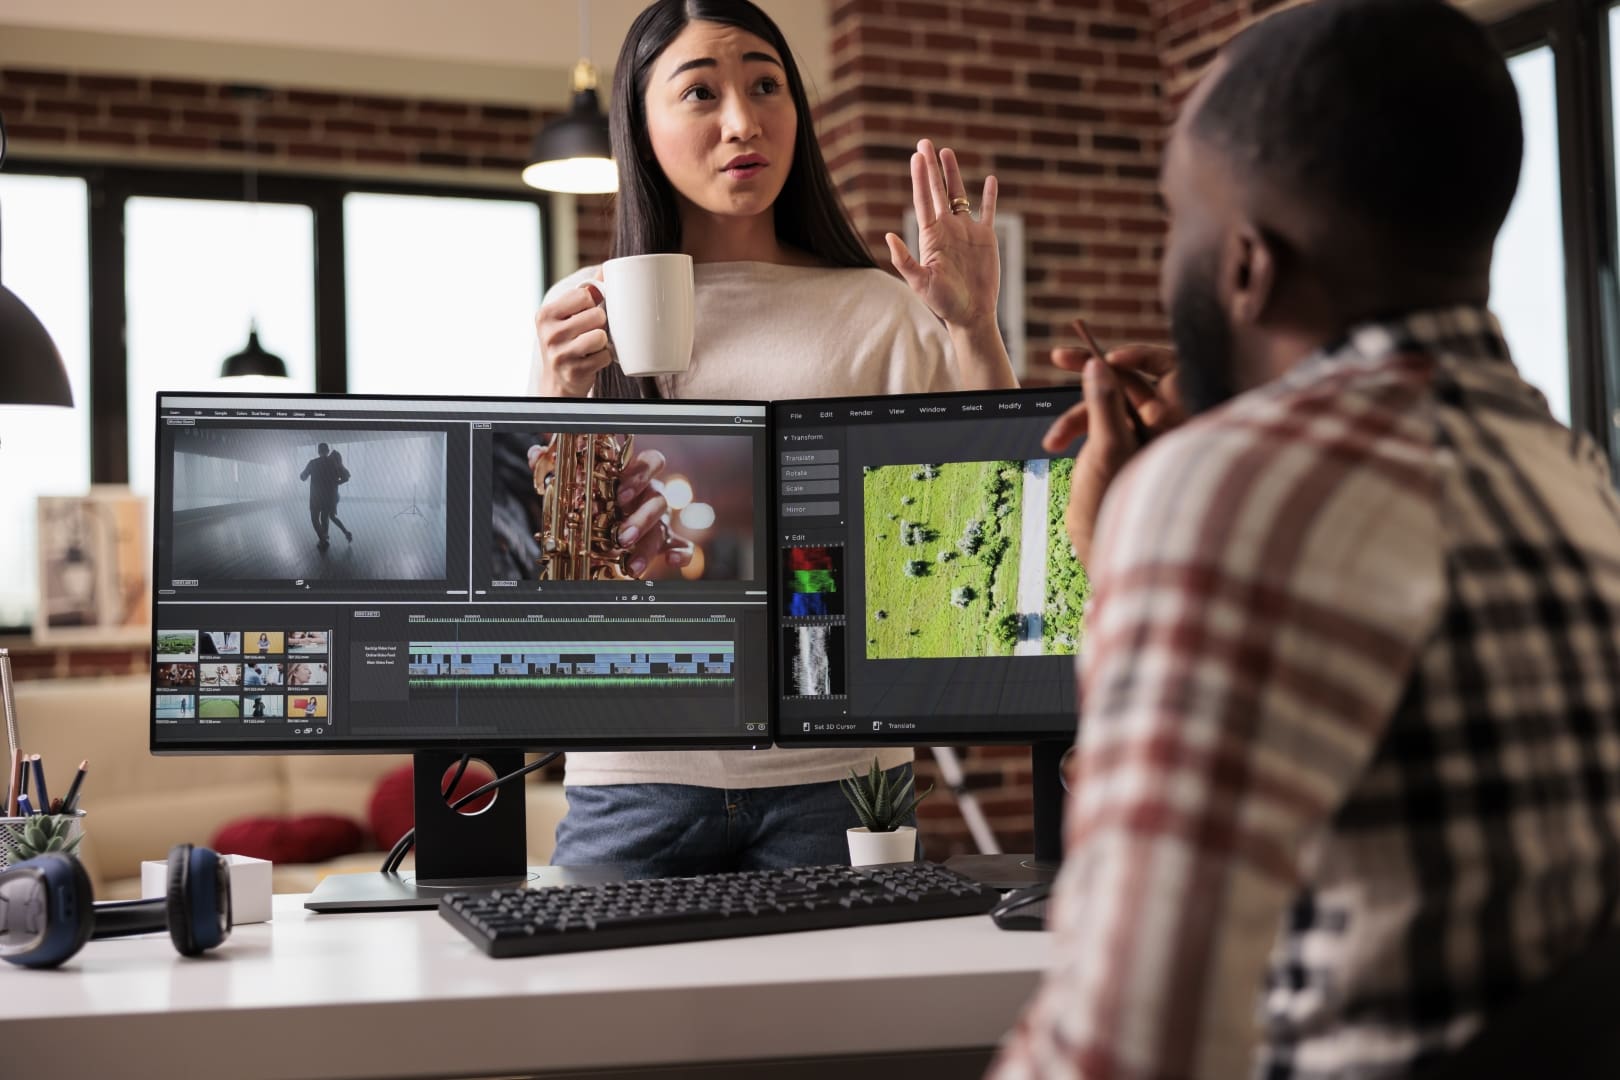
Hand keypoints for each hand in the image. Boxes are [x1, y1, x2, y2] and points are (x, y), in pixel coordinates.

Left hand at [525, 445, 693, 576]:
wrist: (606, 532)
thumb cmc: (596, 503)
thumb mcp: (575, 487)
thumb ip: (556, 468)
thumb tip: (535, 453)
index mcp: (632, 478)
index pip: (650, 463)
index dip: (639, 475)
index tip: (621, 493)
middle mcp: (649, 496)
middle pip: (658, 499)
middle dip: (641, 518)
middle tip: (622, 536)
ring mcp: (660, 520)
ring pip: (664, 526)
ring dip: (648, 545)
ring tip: (632, 565)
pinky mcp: (667, 542)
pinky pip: (683, 546)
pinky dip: (682, 553)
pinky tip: (673, 561)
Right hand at [534, 271, 610, 397]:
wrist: (557, 382)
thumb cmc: (566, 342)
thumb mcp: (567, 316)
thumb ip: (585, 292)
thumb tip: (606, 268)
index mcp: (545, 315)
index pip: (584, 295)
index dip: (592, 304)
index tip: (585, 313)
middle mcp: (549, 334)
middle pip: (596, 315)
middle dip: (599, 324)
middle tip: (589, 333)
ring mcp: (560, 354)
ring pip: (601, 336)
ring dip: (602, 342)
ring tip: (591, 346)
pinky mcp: (574, 371)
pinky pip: (604, 356)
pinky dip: (604, 358)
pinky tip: (592, 360)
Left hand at [886, 138, 999, 329]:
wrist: (971, 314)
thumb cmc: (943, 302)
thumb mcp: (920, 282)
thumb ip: (905, 260)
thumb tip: (889, 236)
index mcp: (931, 236)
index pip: (923, 200)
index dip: (919, 177)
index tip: (916, 157)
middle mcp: (947, 229)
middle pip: (937, 191)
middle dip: (931, 167)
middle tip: (924, 143)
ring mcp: (966, 231)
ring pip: (959, 196)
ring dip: (953, 175)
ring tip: (947, 153)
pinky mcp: (986, 238)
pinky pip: (988, 211)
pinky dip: (990, 196)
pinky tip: (990, 179)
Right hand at [1041, 342, 1183, 565]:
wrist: (1101, 544)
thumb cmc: (1112, 500)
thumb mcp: (1107, 447)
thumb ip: (1106, 404)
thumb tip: (1098, 364)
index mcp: (1168, 423)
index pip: (1148, 373)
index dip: (1118, 357)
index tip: (1088, 350)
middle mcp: (1157, 427)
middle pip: (1124, 384)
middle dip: (1089, 375)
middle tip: (1057, 353)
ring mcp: (1137, 438)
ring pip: (1104, 405)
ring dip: (1073, 416)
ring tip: (1052, 441)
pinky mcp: (1117, 450)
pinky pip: (1095, 422)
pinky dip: (1074, 427)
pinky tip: (1057, 444)